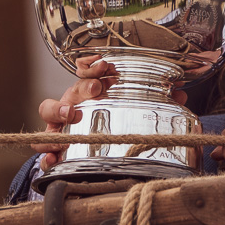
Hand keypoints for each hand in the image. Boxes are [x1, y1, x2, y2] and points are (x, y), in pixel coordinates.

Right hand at [34, 56, 188, 169]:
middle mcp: (72, 104)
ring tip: (71, 115)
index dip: (92, 66)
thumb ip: (152, 99)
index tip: (104, 65)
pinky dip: (46, 154)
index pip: (85, 71)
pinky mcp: (54, 146)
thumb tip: (181, 93)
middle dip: (83, 86)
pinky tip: (53, 159)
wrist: (86, 148)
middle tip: (97, 88)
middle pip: (70, 89)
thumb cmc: (106, 121)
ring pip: (48, 111)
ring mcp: (60, 124)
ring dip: (59, 111)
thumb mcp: (128, 107)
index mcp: (88, 92)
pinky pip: (44, 149)